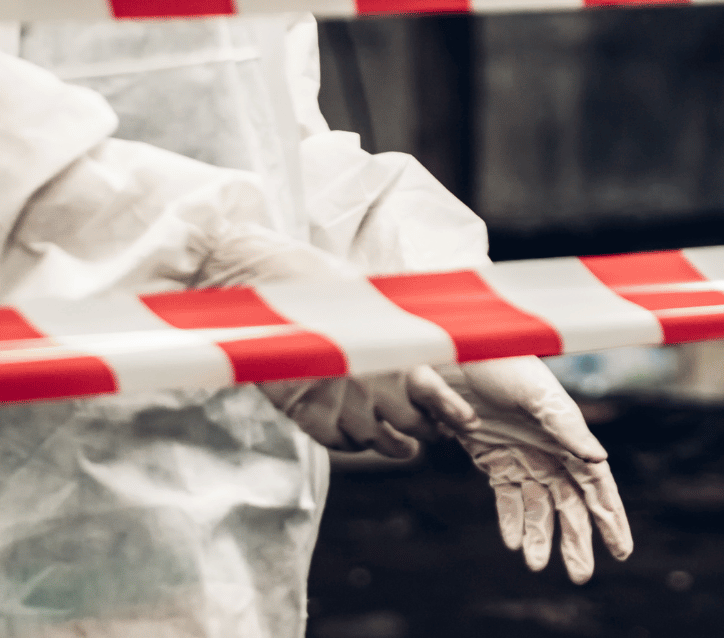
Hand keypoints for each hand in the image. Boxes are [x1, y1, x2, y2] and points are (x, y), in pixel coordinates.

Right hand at [201, 228, 452, 461]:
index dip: (453, 413)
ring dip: (396, 446)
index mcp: (389, 349)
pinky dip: (354, 444)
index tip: (467, 423)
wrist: (257, 281)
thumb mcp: (369, 293)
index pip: (434, 395)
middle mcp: (368, 381)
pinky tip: (362, 439)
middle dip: (429, 429)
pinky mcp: (303, 412)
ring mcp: (335, 400)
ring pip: (377, 440)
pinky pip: (338, 442)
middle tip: (438, 431)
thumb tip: (434, 331)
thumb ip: (399, 322)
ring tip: (407, 447)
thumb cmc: (315, 277)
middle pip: (411, 423)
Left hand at [424, 357, 635, 583]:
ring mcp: (523, 457)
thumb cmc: (507, 366)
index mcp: (570, 437)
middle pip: (570, 506)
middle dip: (577, 541)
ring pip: (538, 508)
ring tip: (535, 565)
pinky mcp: (494, 459)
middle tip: (579, 575)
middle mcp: (551, 452)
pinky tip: (512, 542)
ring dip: (540, 537)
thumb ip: (568, 428)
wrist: (461, 354)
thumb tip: (600, 459)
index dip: (610, 518)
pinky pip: (507, 499)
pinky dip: (511, 521)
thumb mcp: (539, 396)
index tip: (622, 551)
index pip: (597, 486)